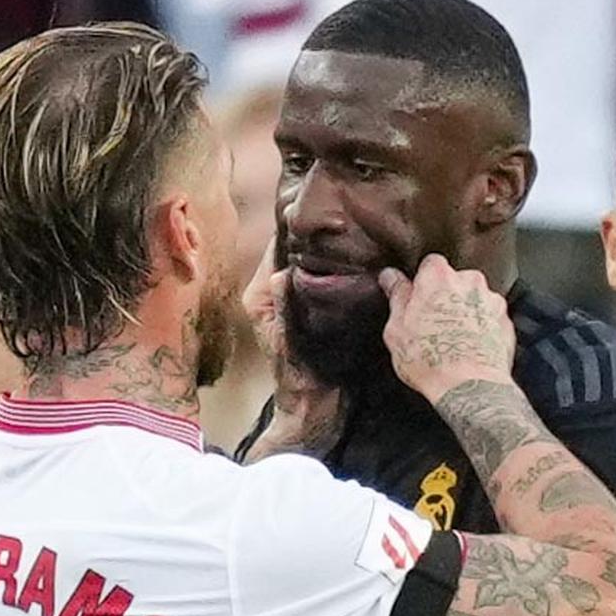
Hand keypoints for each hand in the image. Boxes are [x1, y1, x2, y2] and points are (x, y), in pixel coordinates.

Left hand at [240, 240, 342, 461]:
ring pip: (309, 262)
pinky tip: (356, 258)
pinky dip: (335, 268)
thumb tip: (280, 274)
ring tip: (353, 233)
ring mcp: (292, 297)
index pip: (274, 248)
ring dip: (327, 252)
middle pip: (292, 250)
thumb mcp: (289, 340)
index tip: (316, 211)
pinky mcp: (310, 304)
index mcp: (259, 295)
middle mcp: (272, 291)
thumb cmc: (298, 375)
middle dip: (313, 238)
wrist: (316, 404)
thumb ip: (284, 305)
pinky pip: (321, 276)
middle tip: (342, 218)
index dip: (293, 230)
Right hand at [379, 254, 515, 402]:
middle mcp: (470, 282)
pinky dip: (481, 329)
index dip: (422, 282)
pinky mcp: (507, 324)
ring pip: (474, 299)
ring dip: (465, 312)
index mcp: (439, 276)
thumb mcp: (396, 328)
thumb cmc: (429, 359)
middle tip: (430, 324)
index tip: (415, 298)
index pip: (430, 263)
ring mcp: (492, 302)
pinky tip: (468, 348)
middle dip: (445, 296)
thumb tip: (390, 276)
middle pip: (455, 280)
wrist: (470, 388)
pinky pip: (490, 319)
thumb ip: (397, 295)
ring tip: (451, 340)